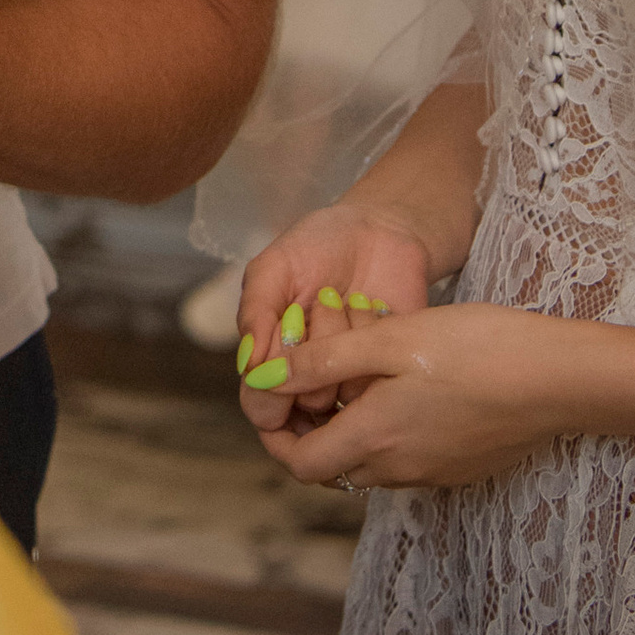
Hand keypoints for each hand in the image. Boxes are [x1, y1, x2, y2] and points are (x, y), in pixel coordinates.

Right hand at [234, 202, 433, 431]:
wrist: (380, 228)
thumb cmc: (320, 245)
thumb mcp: (274, 267)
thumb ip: (255, 312)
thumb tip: (247, 366)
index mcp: (274, 358)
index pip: (261, 406)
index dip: (269, 391)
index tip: (286, 340)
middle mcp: (312, 376)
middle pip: (303, 400)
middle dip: (309, 348)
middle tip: (317, 303)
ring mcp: (351, 376)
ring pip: (343, 392)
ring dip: (343, 337)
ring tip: (348, 300)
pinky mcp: (388, 368)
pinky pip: (380, 379)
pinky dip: (372, 334)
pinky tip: (375, 306)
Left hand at [249, 301, 596, 492]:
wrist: (559, 379)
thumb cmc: (478, 349)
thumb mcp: (393, 338)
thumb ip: (325, 360)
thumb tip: (266, 377)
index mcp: (374, 438)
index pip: (300, 464)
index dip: (276, 436)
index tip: (274, 400)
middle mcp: (399, 469)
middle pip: (332, 466)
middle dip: (312, 429)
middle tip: (313, 378)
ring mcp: (433, 474)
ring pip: (370, 462)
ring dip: (353, 429)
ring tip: (361, 374)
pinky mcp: (460, 469)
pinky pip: (406, 459)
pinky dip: (390, 433)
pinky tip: (408, 387)